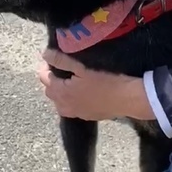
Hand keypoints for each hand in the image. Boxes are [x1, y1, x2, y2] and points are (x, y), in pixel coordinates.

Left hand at [38, 49, 154, 121]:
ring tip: (69, 81)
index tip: (53, 58)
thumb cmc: (105, 80)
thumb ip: (61, 60)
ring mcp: (75, 113)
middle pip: (49, 92)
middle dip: (51, 79)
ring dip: (59, 92)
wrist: (127, 99)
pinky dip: (69, 101)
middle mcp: (65, 106)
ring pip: (59, 103)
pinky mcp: (86, 116)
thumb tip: (45, 54)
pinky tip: (80, 93)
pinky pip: (70, 109)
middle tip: (60, 68)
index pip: (44, 78)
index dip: (45, 66)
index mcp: (61, 92)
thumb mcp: (82, 67)